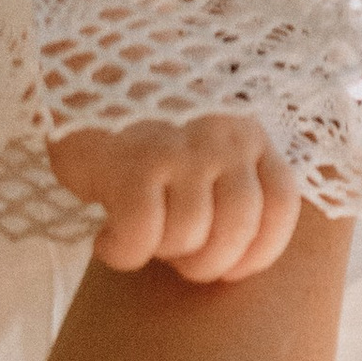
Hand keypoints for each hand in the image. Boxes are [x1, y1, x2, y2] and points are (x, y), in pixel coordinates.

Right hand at [45, 117, 301, 283]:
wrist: (80, 90)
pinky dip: (123, 251)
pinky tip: (108, 241)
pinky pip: (141, 231)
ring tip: (141, 238)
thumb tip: (239, 262)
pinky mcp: (132, 162)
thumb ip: (233, 192)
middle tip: (177, 261)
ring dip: (161, 252)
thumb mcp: (207, 158)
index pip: (281, 204)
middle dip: (209, 262)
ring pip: (189, 233)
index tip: (230, 270)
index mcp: (249, 139)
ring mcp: (179, 149)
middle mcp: (222, 139)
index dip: (261, 250)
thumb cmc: (148, 147)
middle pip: (239, 225)